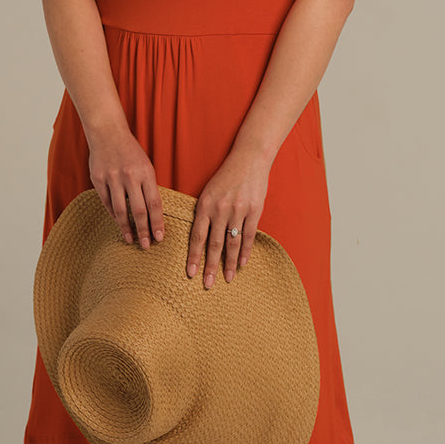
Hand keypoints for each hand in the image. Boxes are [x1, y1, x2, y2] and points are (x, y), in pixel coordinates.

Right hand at [87, 122, 164, 249]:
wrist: (108, 133)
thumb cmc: (131, 152)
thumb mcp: (146, 166)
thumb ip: (149, 187)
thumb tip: (153, 214)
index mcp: (146, 173)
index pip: (154, 203)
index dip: (157, 222)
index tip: (159, 238)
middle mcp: (129, 176)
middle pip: (138, 210)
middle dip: (143, 230)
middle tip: (146, 246)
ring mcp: (112, 178)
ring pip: (120, 210)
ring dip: (126, 228)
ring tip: (130, 240)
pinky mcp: (98, 179)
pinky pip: (106, 202)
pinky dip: (113, 215)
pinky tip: (118, 223)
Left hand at [187, 150, 269, 287]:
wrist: (249, 158)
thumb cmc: (227, 176)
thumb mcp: (209, 191)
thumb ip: (204, 212)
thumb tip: (198, 237)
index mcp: (205, 204)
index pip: (197, 236)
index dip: (194, 256)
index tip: (190, 273)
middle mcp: (220, 209)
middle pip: (214, 244)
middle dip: (210, 266)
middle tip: (207, 284)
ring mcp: (238, 210)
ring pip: (232, 242)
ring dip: (228, 263)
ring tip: (226, 279)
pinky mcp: (254, 210)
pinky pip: (248, 235)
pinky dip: (245, 251)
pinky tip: (241, 264)